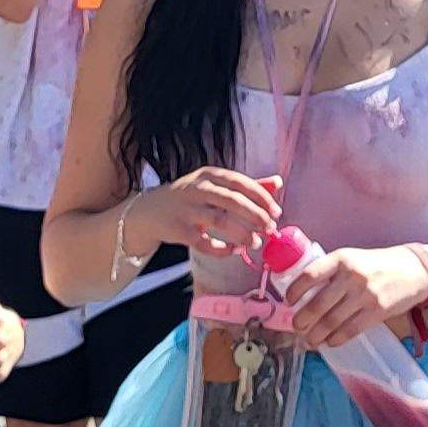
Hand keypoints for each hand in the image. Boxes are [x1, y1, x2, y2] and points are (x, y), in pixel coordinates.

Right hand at [130, 167, 282, 264]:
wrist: (149, 211)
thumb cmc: (190, 197)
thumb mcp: (214, 185)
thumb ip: (245, 185)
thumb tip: (278, 183)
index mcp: (209, 175)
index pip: (240, 182)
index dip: (261, 197)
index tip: (276, 212)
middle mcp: (197, 188)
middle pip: (232, 201)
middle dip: (255, 216)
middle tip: (270, 229)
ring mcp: (185, 209)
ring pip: (219, 220)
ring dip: (241, 233)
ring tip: (255, 243)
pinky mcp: (177, 230)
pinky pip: (203, 242)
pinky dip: (221, 248)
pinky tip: (233, 251)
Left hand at [279, 244, 427, 349]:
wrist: (413, 271)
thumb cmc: (378, 265)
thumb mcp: (353, 259)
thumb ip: (332, 272)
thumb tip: (306, 294)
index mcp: (342, 259)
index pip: (310, 275)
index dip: (295, 290)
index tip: (289, 300)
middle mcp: (352, 276)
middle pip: (318, 303)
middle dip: (302, 319)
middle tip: (297, 326)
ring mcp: (365, 294)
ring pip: (332, 320)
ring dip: (317, 334)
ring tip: (310, 340)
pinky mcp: (377, 311)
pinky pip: (350, 330)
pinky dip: (336, 339)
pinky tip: (330, 342)